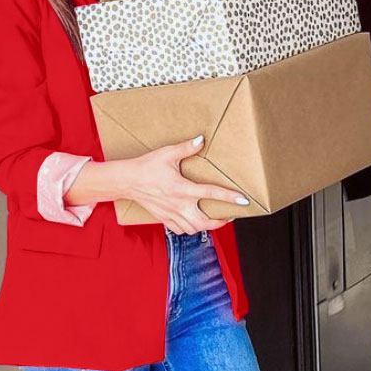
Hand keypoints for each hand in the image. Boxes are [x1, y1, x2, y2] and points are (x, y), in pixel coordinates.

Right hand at [124, 135, 249, 233]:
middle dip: (220, 222)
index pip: (211, 193)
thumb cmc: (146, 166)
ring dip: (205, 227)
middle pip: (205, 222)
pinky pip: (180, 230)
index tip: (243, 200)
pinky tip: (192, 222)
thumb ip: (186, 148)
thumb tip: (201, 140)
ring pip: (193, 229)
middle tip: (228, 216)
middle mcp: (179, 205)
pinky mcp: (164, 219)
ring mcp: (171, 214)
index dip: (229, 197)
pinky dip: (189, 229)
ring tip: (213, 220)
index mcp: (183, 189)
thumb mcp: (167, 154)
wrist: (127, 181)